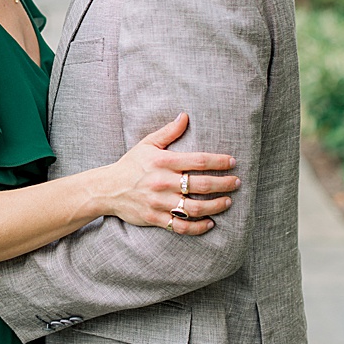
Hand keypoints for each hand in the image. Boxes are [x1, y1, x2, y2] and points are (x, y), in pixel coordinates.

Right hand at [97, 112, 235, 234]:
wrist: (106, 189)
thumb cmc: (130, 165)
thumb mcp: (146, 144)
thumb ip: (168, 132)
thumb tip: (185, 116)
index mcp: (163, 162)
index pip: (199, 161)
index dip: (219, 162)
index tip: (232, 162)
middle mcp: (163, 182)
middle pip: (202, 185)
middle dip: (224, 184)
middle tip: (237, 183)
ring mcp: (159, 202)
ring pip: (195, 207)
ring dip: (216, 206)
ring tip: (227, 202)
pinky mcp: (155, 218)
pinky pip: (181, 226)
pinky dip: (198, 227)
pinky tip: (210, 223)